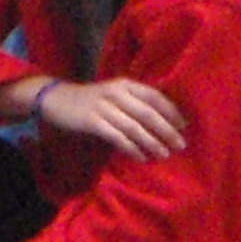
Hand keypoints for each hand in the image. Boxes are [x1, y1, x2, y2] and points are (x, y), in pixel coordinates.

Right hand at [37, 76, 188, 161]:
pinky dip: (130, 147)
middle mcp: (116, 92)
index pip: (154, 96)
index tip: (184, 127)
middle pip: (148, 113)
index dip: (171, 112)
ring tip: (164, 154)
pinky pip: (116, 136)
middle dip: (167, 130)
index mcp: (125, 84)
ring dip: (151, 142)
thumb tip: (162, 122)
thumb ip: (134, 103)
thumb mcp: (114, 94)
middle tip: (180, 145)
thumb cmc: (91, 100)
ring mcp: (103, 106)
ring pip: (134, 126)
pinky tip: (140, 157)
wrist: (56, 99)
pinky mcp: (92, 121)